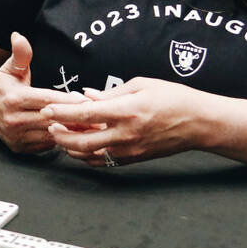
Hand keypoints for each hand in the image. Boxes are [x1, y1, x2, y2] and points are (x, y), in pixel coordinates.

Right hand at [0, 32, 86, 153]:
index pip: (46, 100)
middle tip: (98, 115)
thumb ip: (20, 54)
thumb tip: (19, 36)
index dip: (67, 100)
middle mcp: (13, 120)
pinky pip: (45, 146)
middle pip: (51, 119)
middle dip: (75, 117)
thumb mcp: (10, 67)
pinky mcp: (19, 148)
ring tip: (91, 126)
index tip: (86, 100)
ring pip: (50, 135)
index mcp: (13, 99)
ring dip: (71, 131)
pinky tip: (75, 134)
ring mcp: (16, 136)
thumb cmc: (2, 85)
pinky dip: (60, 140)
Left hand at [45, 77, 209, 166]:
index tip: (47, 110)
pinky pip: (103, 162)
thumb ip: (110, 93)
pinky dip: (87, 156)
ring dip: (70, 147)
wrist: (199, 123)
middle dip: (60, 135)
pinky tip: (80, 147)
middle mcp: (125, 134)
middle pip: (81, 142)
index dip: (61, 113)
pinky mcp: (134, 158)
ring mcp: (129, 149)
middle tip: (50, 126)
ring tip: (61, 135)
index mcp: (126, 111)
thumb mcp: (141, 85)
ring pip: (89, 156)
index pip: (84, 115)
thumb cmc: (174, 99)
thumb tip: (86, 96)